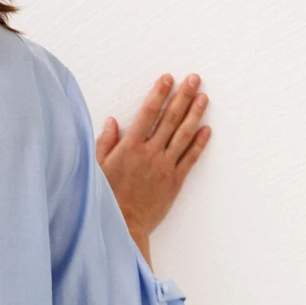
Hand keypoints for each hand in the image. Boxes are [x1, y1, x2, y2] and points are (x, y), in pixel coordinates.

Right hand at [96, 73, 210, 242]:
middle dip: (183, 96)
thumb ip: (106, 143)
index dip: (159, 93)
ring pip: (183, 135)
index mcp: (130, 147)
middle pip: (170, 118)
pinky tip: (207, 129)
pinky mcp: (175, 181)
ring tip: (203, 97)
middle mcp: (150, 153)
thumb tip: (113, 122)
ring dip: (195, 114)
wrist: (124, 226)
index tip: (168, 79)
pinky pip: (190, 158)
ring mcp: (165, 166)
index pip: (149, 113)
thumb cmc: (107, 198)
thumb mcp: (98, 168)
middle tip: (194, 79)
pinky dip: (200, 143)